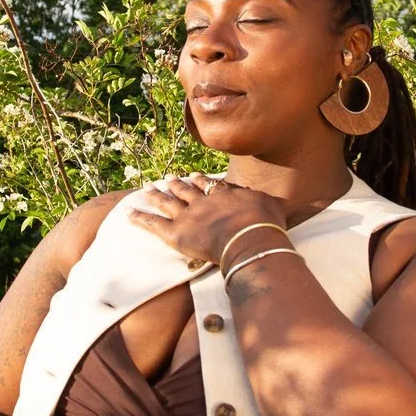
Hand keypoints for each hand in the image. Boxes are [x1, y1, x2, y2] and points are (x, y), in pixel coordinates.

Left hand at [128, 173, 289, 270]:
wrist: (250, 238)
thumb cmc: (265, 224)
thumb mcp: (273, 206)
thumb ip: (270, 201)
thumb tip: (286, 198)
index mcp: (223, 193)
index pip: (209, 184)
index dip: (200, 181)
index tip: (194, 176)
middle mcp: (202, 200)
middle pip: (185, 189)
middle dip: (176, 183)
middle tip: (168, 178)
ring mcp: (187, 215)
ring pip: (167, 201)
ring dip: (155, 194)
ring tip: (147, 188)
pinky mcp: (176, 233)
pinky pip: (153, 224)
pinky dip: (140, 218)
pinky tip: (128, 213)